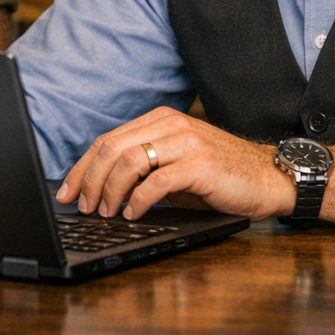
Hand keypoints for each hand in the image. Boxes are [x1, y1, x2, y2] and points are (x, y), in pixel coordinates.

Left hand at [56, 107, 293, 220]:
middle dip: (90, 180)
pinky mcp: (200, 164)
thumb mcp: (174, 166)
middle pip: (112, 147)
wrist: (268, 178)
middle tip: (83, 207)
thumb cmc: (220, 176)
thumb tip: (101, 191)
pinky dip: (138, 200)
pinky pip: (157, 180)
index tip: (67, 191)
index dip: (83, 167)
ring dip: (110, 191)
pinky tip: (133, 215)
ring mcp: (186, 141)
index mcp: (159, 120)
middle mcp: (170, 124)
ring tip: (106, 213)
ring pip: (130, 160)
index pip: (108, 139)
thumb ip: (142, 170)